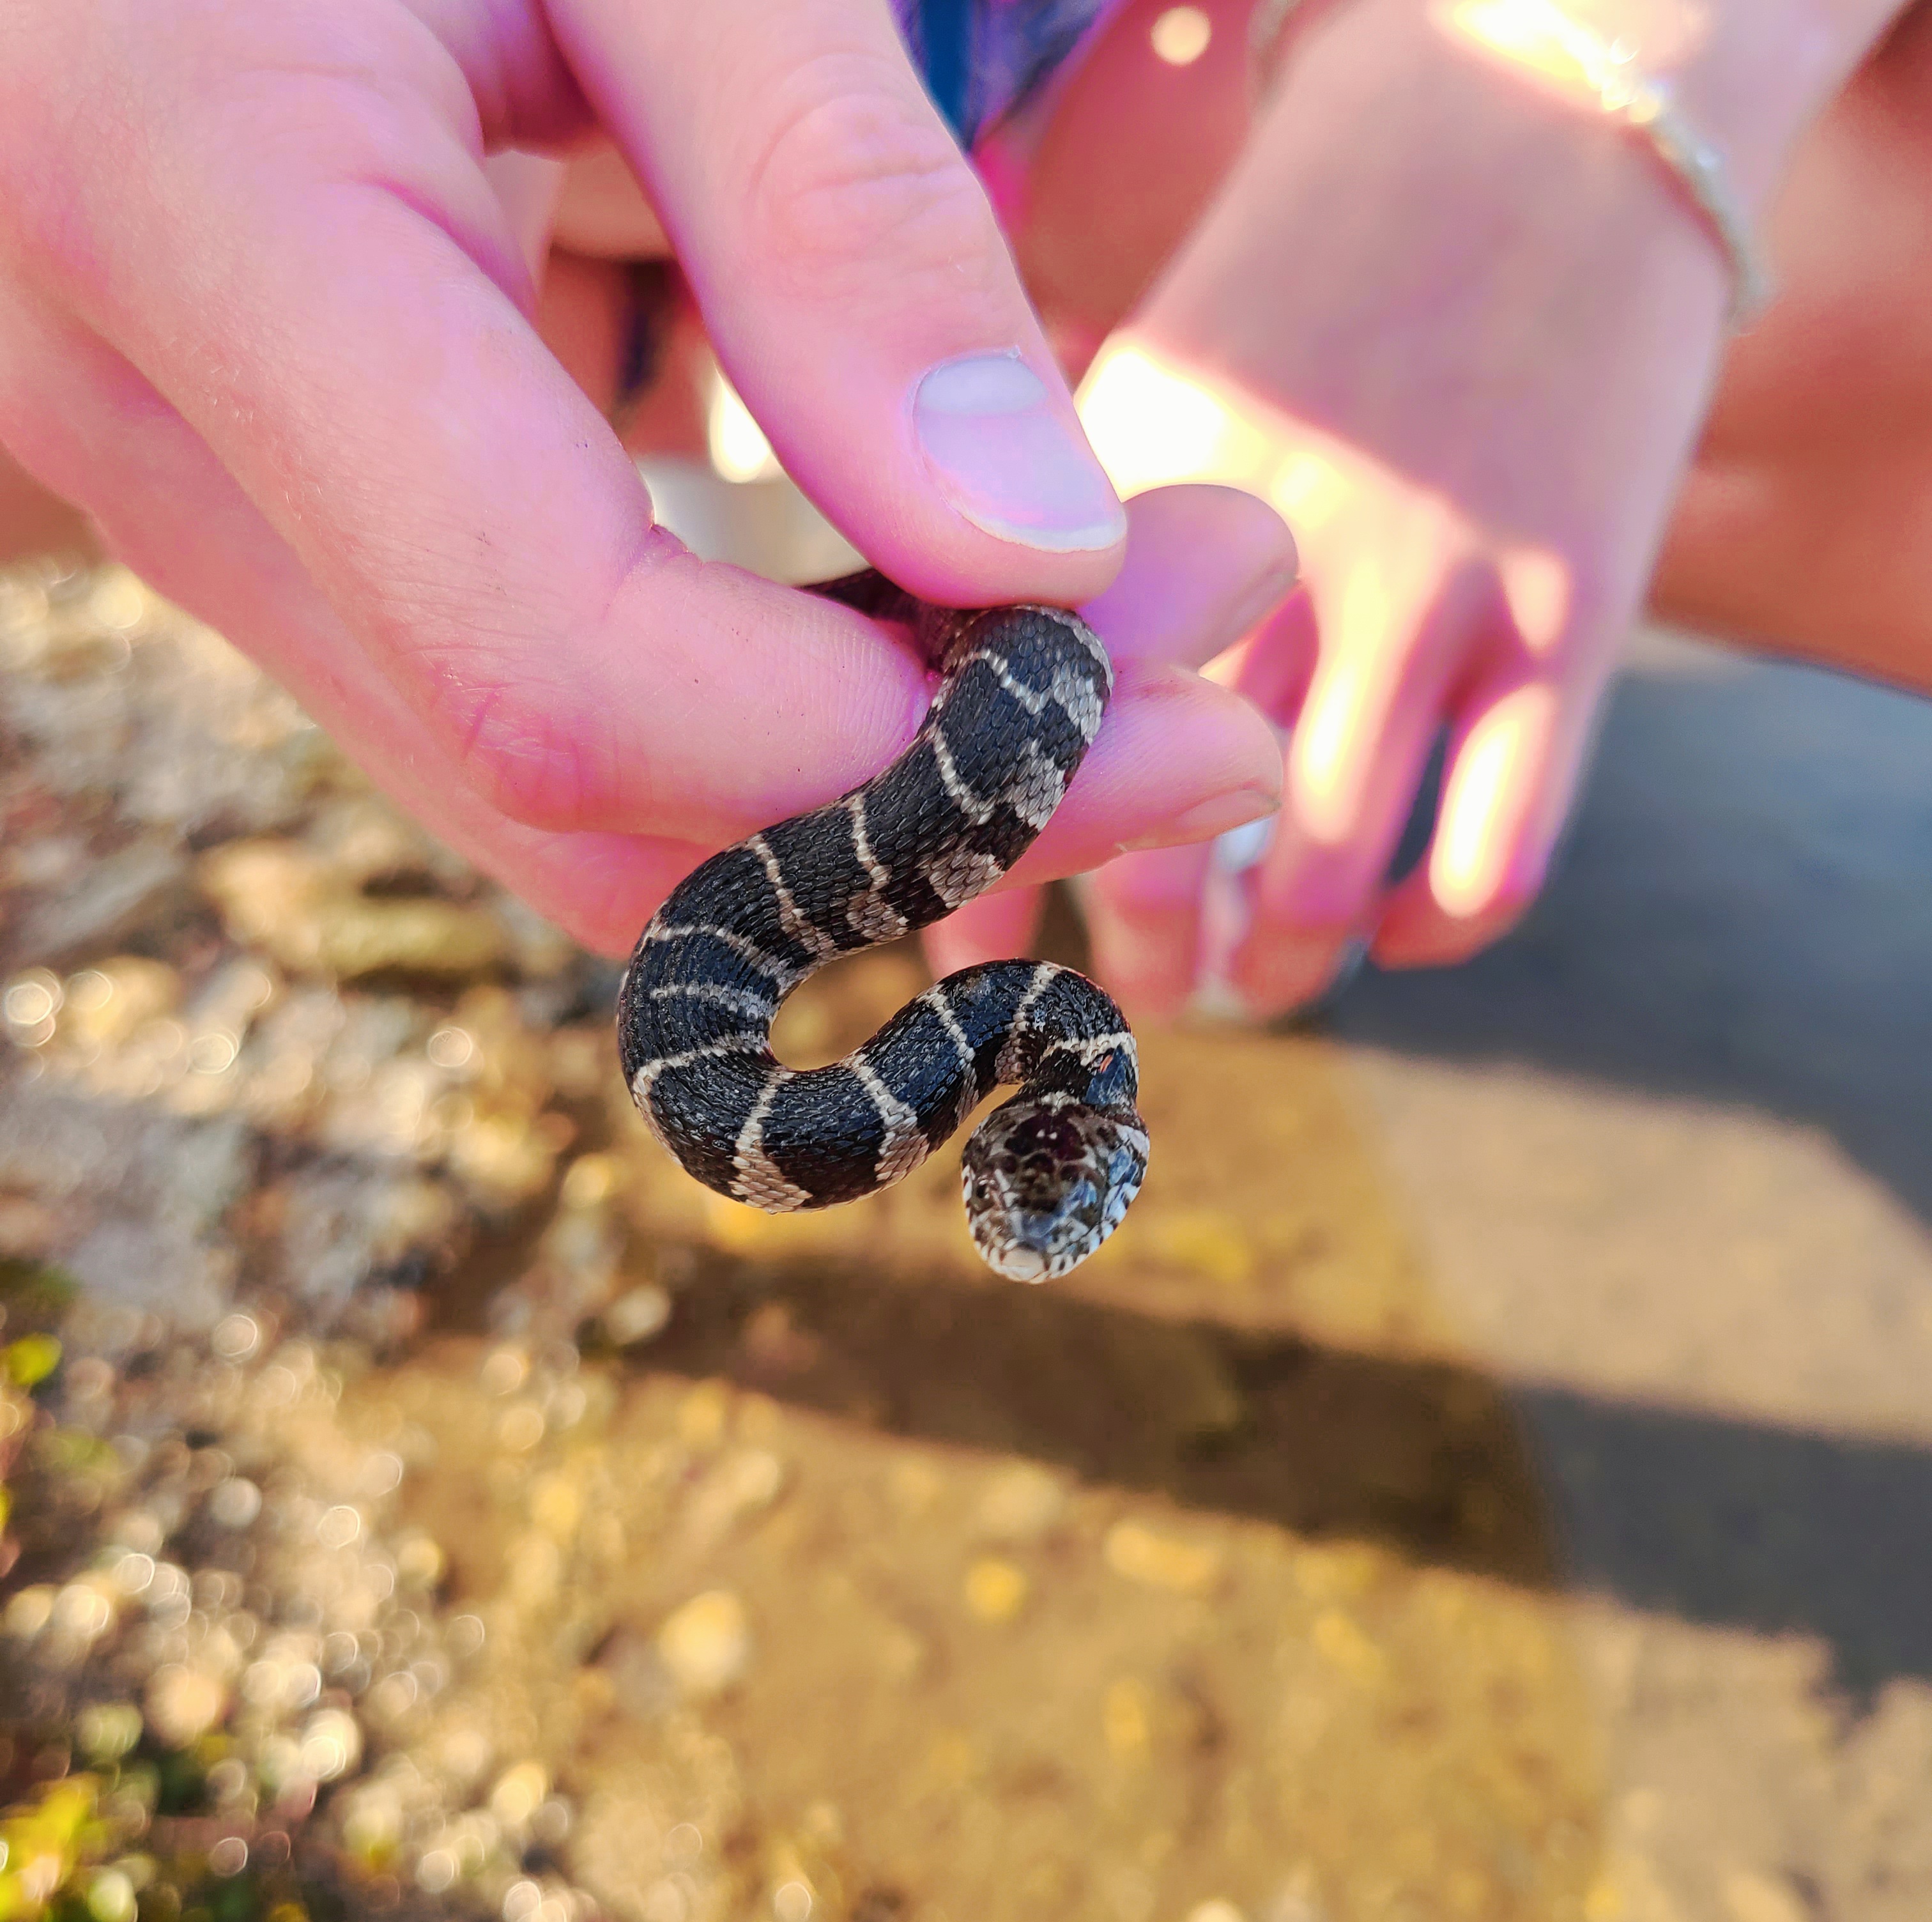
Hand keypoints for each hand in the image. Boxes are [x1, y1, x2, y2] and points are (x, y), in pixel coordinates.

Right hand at [0, 0, 1283, 956]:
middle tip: (1212, 634)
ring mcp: (203, 503)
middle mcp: (154, 423)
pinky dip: (765, 706)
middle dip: (929, 786)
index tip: (1161, 656)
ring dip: (865, 769)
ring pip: (562, 799)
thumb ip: (832, 211)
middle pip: (578, 791)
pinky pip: (538, 705)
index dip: (878, 744)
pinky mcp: (283, 526)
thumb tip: (1036, 558)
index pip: (556, 660)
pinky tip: (928, 595)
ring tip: (1117, 613)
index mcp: (192, 208)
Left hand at [939, 0, 1905, 1016]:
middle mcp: (1259, 542)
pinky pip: (1499, 850)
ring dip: (1266, 967)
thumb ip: (1055, 554)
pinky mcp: (1576, 605)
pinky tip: (1402, 924)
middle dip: (1128, 948)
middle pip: (1147, 831)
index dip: (963, 863)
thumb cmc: (1313, 272)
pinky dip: (1434, 924)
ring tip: (1249, 978)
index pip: (1002, 735)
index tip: (960, 929)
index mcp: (1119, 480)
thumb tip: (952, 738)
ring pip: (1308, 874)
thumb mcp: (1147, 381)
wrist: (1545, 106)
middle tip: (1131, 982)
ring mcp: (1428, 578)